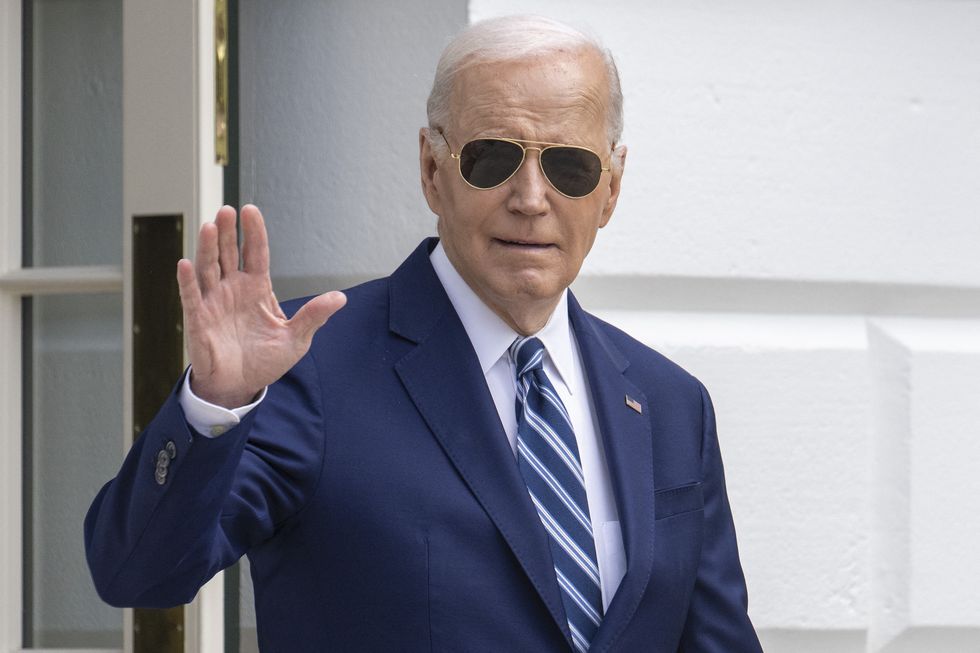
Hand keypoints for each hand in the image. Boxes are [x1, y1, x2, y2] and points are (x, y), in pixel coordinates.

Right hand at [176, 204, 345, 407]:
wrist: (240, 386)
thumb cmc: (265, 360)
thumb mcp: (296, 338)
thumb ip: (314, 316)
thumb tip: (340, 298)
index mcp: (257, 288)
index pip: (255, 253)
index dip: (253, 232)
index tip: (250, 210)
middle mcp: (233, 289)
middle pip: (228, 254)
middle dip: (227, 232)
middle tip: (227, 211)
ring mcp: (213, 302)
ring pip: (208, 268)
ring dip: (207, 248)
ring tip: (209, 226)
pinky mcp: (198, 319)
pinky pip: (191, 297)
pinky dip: (187, 281)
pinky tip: (185, 263)